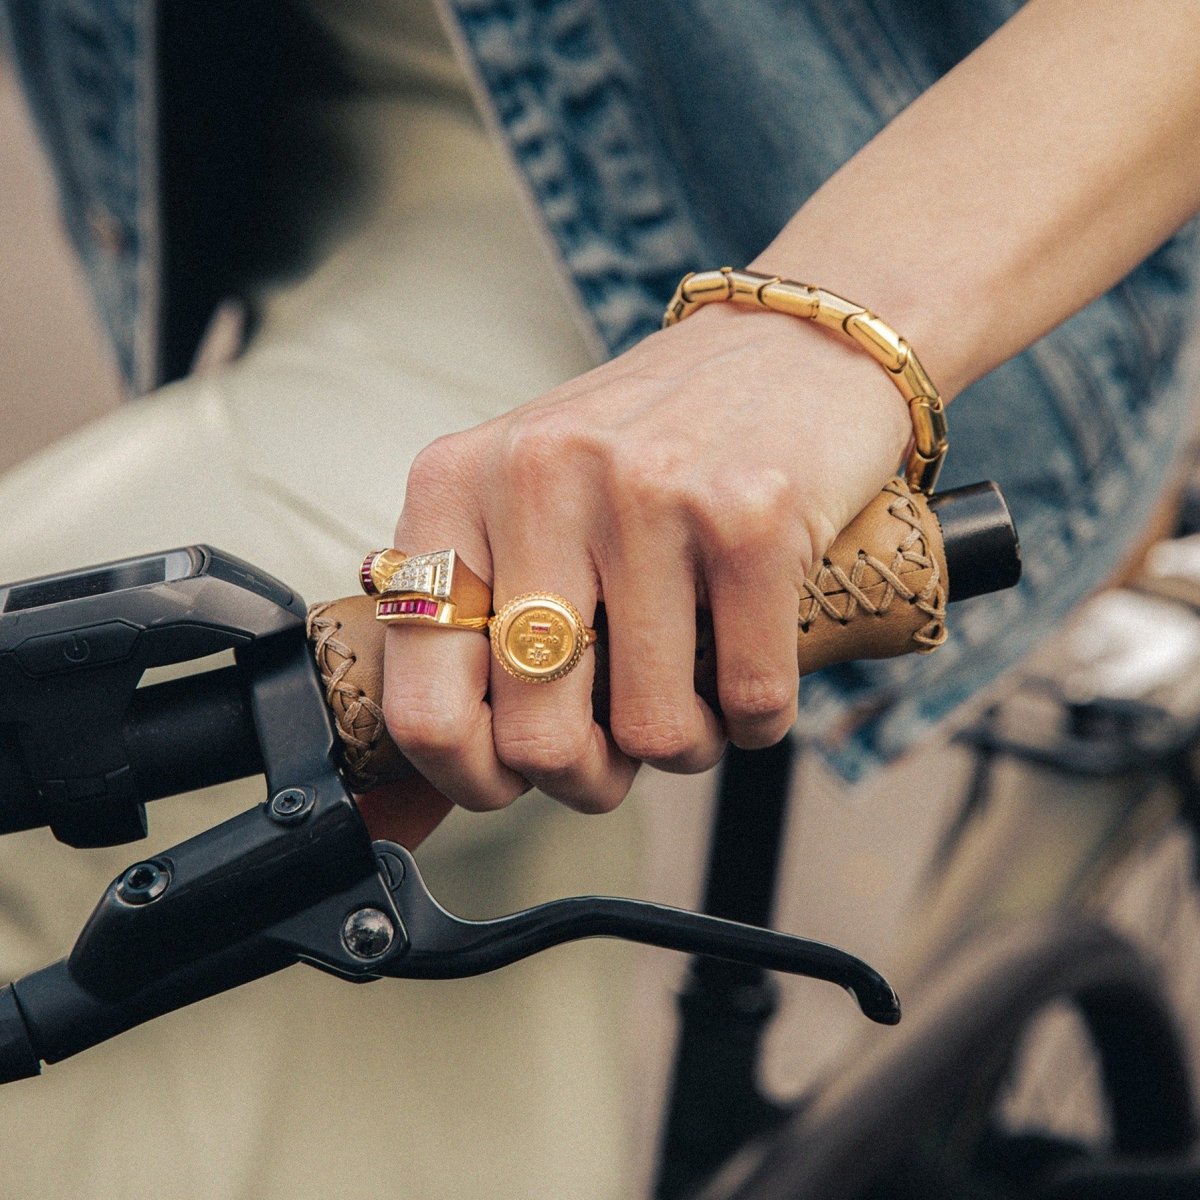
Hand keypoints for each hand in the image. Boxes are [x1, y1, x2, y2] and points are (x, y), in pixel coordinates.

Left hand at [380, 303, 911, 815]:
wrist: (792, 346)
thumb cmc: (652, 445)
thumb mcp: (532, 495)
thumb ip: (488, 602)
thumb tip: (472, 761)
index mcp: (456, 483)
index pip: (423, 700)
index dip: (469, 776)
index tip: (511, 781)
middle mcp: (540, 477)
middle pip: (539, 738)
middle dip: (588, 777)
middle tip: (618, 752)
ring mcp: (649, 492)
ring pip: (656, 732)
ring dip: (683, 745)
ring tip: (694, 698)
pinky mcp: (753, 513)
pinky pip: (750, 700)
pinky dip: (755, 720)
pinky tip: (751, 677)